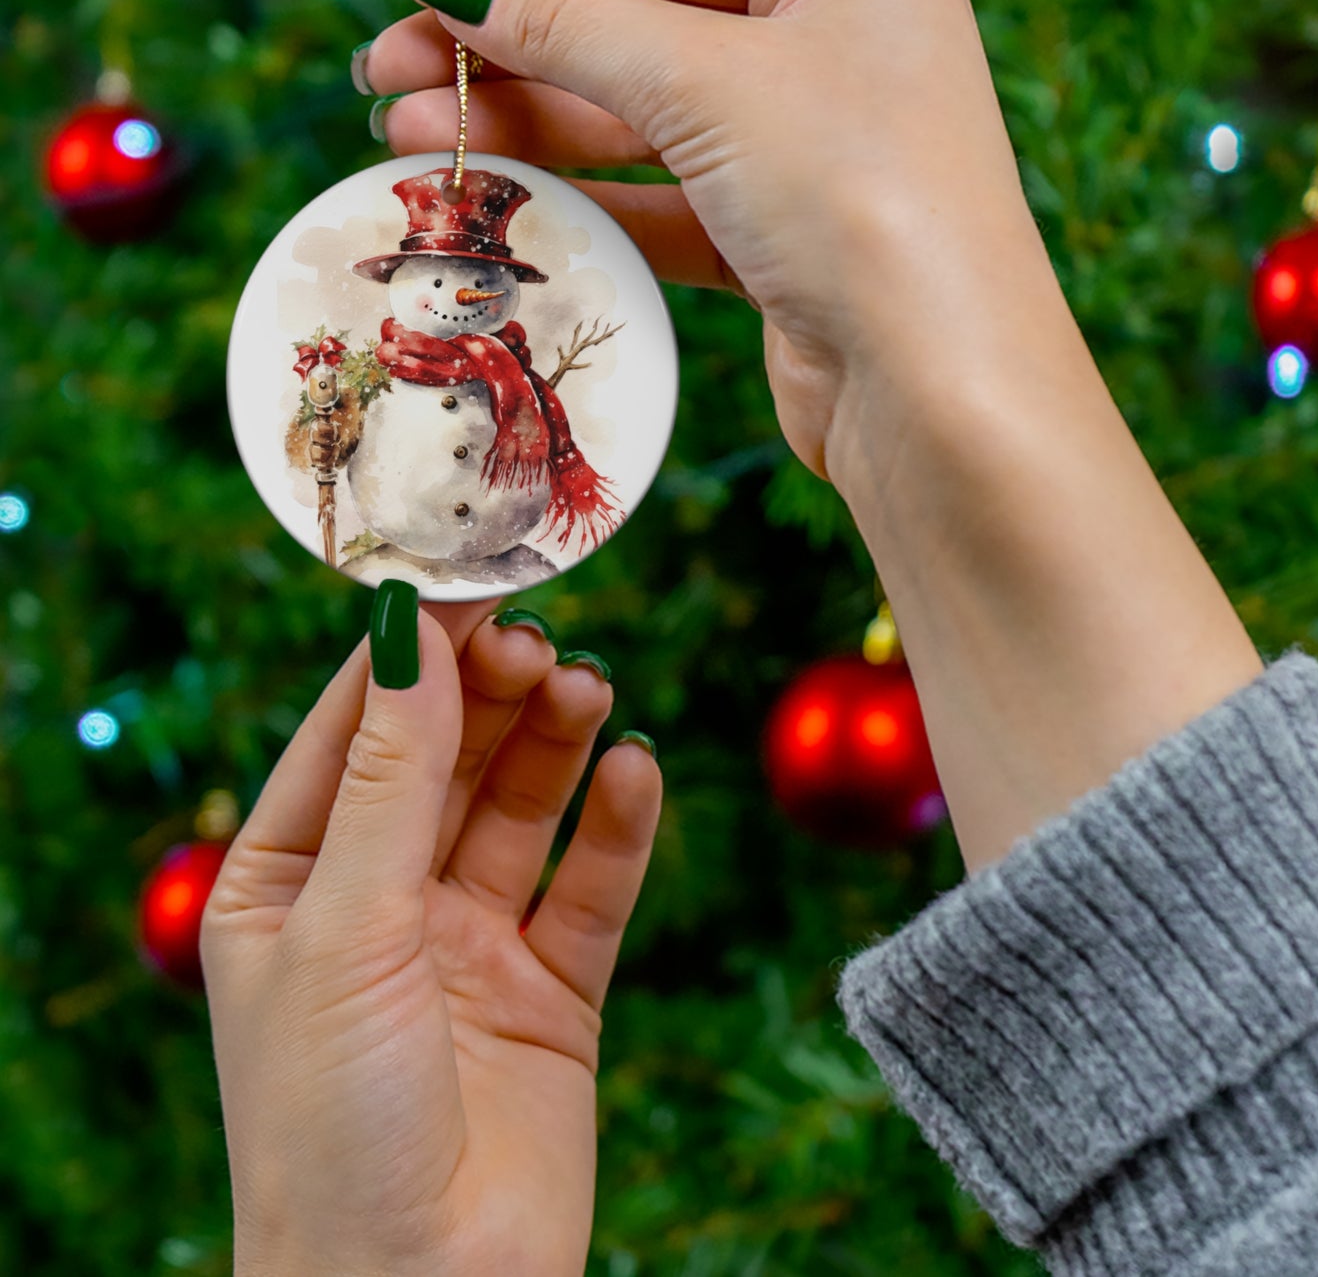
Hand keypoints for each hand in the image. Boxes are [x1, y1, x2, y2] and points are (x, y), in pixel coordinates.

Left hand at [201, 599, 661, 1276]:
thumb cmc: (330, 1126)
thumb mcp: (344, 928)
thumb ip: (390, 778)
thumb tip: (409, 632)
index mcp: (289, 885)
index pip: (352, 736)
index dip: (410, 658)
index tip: (468, 583)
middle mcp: (379, 906)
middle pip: (446, 761)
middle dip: (491, 696)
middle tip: (541, 641)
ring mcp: (469, 946)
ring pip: (521, 810)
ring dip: (556, 744)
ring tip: (589, 690)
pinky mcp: (552, 991)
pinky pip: (591, 888)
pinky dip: (617, 826)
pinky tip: (636, 771)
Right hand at [362, 0, 1055, 486]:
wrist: (938, 392)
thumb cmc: (858, 199)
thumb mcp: (707, 83)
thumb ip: (571, 24)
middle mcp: (835, 41)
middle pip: (638, 26)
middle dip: (509, 50)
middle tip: (385, 73)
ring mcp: (810, 146)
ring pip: (641, 120)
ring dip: (527, 128)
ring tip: (407, 139)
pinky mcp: (783, 240)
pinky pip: (663, 201)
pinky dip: (583, 201)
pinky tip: (495, 200)